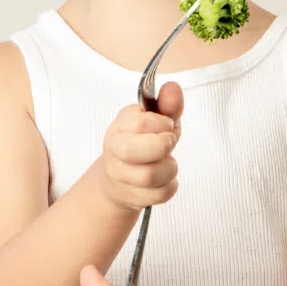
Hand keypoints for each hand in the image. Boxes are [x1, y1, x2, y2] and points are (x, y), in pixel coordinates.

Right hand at [98, 82, 184, 212]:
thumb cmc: (144, 143)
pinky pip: (159, 195)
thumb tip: (173, 88)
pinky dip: (170, 186)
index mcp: (119, 126)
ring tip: (168, 162)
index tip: (166, 125)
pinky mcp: (131, 197)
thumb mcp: (158, 121)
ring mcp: (119, 176)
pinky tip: (165, 179)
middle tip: (169, 143)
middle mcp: (114, 150)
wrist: (121, 179)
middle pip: (133, 152)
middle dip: (161, 147)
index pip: (140, 123)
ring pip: (149, 176)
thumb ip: (167, 105)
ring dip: (169, 168)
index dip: (162, 124)